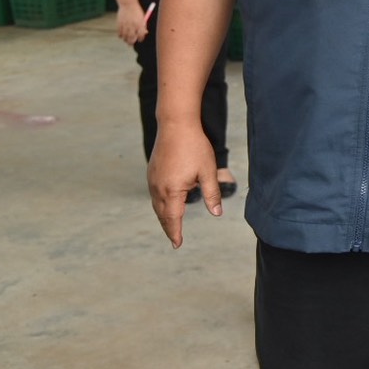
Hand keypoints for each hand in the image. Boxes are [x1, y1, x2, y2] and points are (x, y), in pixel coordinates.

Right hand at [116, 1, 149, 44]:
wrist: (128, 4)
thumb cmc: (137, 11)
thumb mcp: (142, 18)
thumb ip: (143, 26)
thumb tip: (145, 33)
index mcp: (140, 24)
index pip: (141, 36)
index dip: (141, 39)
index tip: (140, 40)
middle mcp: (133, 26)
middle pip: (132, 39)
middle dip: (131, 43)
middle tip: (131, 44)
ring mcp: (125, 25)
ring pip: (125, 37)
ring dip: (125, 40)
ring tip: (126, 40)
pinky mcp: (119, 24)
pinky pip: (119, 33)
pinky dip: (120, 35)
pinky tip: (122, 35)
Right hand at [148, 120, 220, 246]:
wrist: (176, 124)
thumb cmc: (195, 146)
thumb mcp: (208, 171)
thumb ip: (212, 194)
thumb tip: (217, 214)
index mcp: (172, 190)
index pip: (173, 219)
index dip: (175, 233)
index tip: (177, 245)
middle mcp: (158, 187)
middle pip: (162, 214)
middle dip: (169, 227)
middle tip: (174, 239)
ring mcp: (153, 179)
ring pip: (156, 204)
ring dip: (163, 216)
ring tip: (171, 225)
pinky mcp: (152, 171)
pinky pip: (154, 193)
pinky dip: (160, 203)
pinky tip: (166, 203)